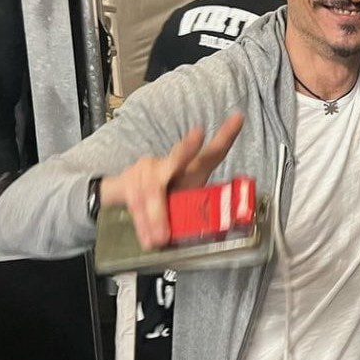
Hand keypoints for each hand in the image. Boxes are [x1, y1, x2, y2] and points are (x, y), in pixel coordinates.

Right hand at [100, 115, 243, 248]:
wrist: (120, 197)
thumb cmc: (160, 204)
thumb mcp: (182, 210)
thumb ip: (196, 217)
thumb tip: (217, 232)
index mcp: (189, 171)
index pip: (210, 154)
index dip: (225, 136)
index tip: (239, 119)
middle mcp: (169, 165)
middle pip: (179, 155)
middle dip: (188, 147)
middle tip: (198, 134)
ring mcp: (147, 170)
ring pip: (154, 190)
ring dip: (157, 216)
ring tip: (160, 239)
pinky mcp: (128, 182)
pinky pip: (137, 202)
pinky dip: (143, 224)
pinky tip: (148, 240)